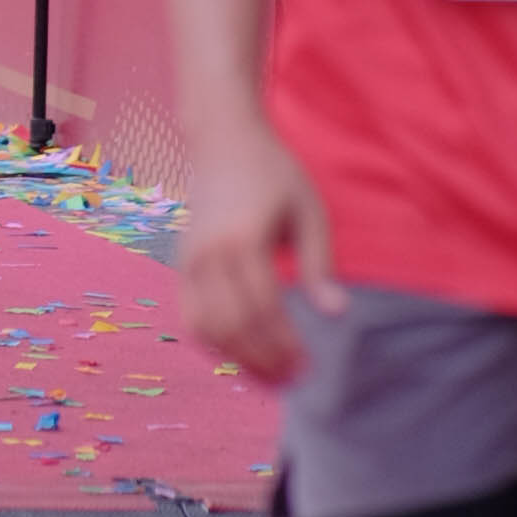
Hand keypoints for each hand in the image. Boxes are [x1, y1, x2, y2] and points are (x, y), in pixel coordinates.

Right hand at [181, 119, 341, 382]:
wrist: (221, 138)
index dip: (285, 343)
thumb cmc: (273, 173)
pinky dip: (211, 343)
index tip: (308, 365)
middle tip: (294, 378)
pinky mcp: (181, 263)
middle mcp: (208, 253)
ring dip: (236, 359)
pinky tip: (238, 355)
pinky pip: (189, 315)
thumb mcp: (308, 211)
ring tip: (269, 375)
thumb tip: (336, 313)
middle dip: (263, 359)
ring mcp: (188, 259)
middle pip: (232, 325)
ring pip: (205, 327)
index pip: (262, 308)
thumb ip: (319, 265)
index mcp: (242, 239)